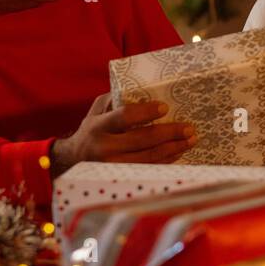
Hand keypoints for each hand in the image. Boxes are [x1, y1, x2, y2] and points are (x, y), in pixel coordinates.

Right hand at [50, 92, 196, 173]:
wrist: (74, 158)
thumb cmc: (94, 128)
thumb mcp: (98, 109)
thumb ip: (116, 98)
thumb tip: (143, 87)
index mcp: (98, 126)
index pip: (125, 117)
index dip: (146, 112)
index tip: (165, 107)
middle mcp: (104, 148)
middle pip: (143, 140)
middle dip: (170, 133)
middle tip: (189, 128)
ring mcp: (113, 166)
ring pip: (150, 157)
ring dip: (174, 148)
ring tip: (190, 140)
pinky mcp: (121, 178)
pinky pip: (149, 169)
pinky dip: (167, 161)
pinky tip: (179, 152)